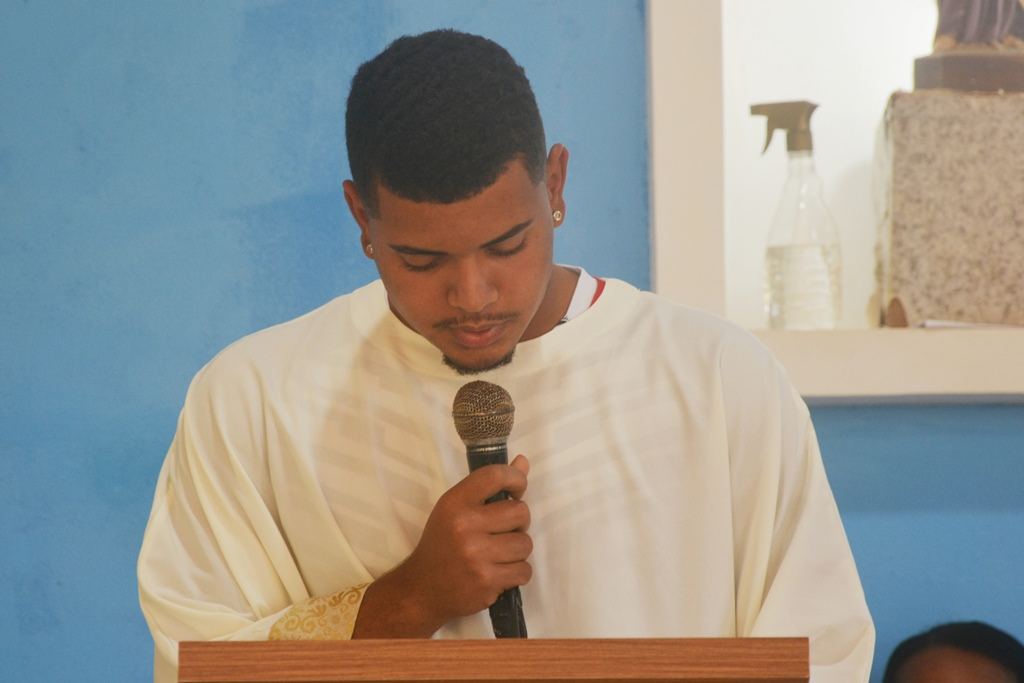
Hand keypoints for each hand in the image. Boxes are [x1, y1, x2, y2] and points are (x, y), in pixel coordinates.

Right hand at [353, 455, 531, 637]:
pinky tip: (499, 572)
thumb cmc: (441, 545)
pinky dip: (517, 572)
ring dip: (517, 550)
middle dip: (519, 522)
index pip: (495, 475)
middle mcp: (465, 526)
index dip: (516, 478)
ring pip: (525, 544)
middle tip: (504, 530)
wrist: (421, 590)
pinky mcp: (486, 582)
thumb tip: (523, 461)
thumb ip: (490, 487)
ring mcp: (476, 556)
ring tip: (499, 554)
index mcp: (454, 503)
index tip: (518, 490)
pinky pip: (524, 571)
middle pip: (520, 512)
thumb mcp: (456, 510)